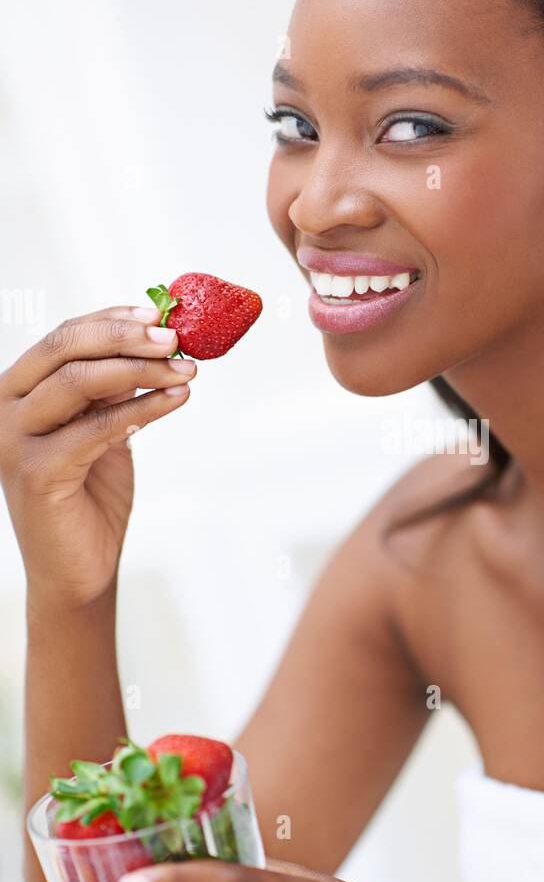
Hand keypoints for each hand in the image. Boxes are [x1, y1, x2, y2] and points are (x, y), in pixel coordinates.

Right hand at [0, 306, 195, 609]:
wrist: (78, 568)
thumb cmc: (90, 496)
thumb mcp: (102, 428)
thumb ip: (115, 389)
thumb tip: (159, 342)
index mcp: (19, 389)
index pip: (65, 336)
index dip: (113, 319)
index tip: (160, 313)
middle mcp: (6, 407)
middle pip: (67, 348)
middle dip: (126, 337)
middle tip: (176, 338)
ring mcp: (15, 439)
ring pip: (80, 382)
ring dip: (141, 370)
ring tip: (187, 372)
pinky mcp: (36, 472)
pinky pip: (95, 428)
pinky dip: (141, 409)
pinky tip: (175, 401)